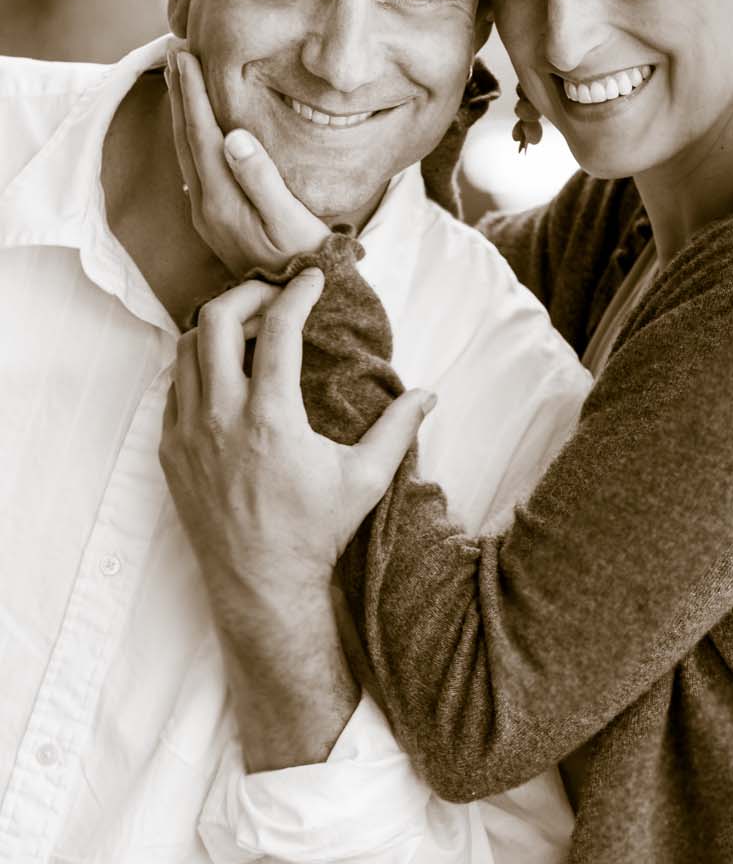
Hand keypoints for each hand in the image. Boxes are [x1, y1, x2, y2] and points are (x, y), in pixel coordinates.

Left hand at [159, 271, 433, 590]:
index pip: (280, 329)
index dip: (298, 292)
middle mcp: (221, 417)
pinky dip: (197, 365)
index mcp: (271, 418)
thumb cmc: (316, 532)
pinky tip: (226, 373)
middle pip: (216, 320)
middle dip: (247, 293)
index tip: (312, 279)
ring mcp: (188, 433)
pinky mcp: (171, 450)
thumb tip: (429, 394)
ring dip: (219, 327)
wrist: (261, 584)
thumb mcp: (365, 479)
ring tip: (253, 329)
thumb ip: (399, 429)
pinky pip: (173, 386)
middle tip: (274, 295)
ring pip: (187, 348)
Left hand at [166, 48, 327, 276]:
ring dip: (182, 111)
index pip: (202, 134)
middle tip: (174, 49)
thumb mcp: (292, 220)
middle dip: (181, 92)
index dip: (194, 92)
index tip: (186, 54)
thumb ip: (262, 179)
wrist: (300, 307)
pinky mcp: (214, 219)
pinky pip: (193, 166)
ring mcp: (206, 214)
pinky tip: (193, 126)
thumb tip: (234, 136)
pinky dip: (189, 136)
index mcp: (223, 200)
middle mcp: (205, 206)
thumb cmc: (306, 259)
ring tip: (180, 76)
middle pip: (185, 138)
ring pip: (185, 152)